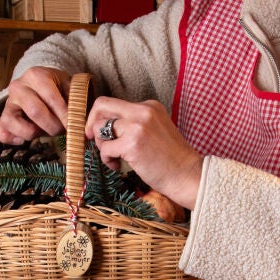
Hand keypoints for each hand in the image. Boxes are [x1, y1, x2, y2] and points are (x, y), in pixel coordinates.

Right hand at [0, 67, 70, 144]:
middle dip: (53, 126)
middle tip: (64, 131)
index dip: (65, 116)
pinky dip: (11, 138)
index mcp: (37, 76)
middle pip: (34, 112)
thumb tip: (80, 122)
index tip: (76, 127)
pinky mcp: (2, 115)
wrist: (42, 85)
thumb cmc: (60, 89)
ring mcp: (8, 102)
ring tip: (45, 132)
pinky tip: (24, 140)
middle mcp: (18, 86)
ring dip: (32, 133)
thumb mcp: (71, 88)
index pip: (51, 99)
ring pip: (11, 121)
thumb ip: (76, 101)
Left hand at [85, 97, 202, 209]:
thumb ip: (134, 124)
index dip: (102, 118)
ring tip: (115, 159)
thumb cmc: (172, 159)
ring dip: (102, 146)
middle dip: (91, 123)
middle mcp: (143, 111)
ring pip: (100, 128)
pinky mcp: (132, 144)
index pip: (114, 103)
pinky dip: (107, 159)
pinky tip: (119, 167)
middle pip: (102, 105)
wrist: (188, 176)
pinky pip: (105, 148)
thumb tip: (104, 126)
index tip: (99, 132)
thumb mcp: (156, 130)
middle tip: (92, 139)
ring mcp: (138, 126)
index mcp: (150, 106)